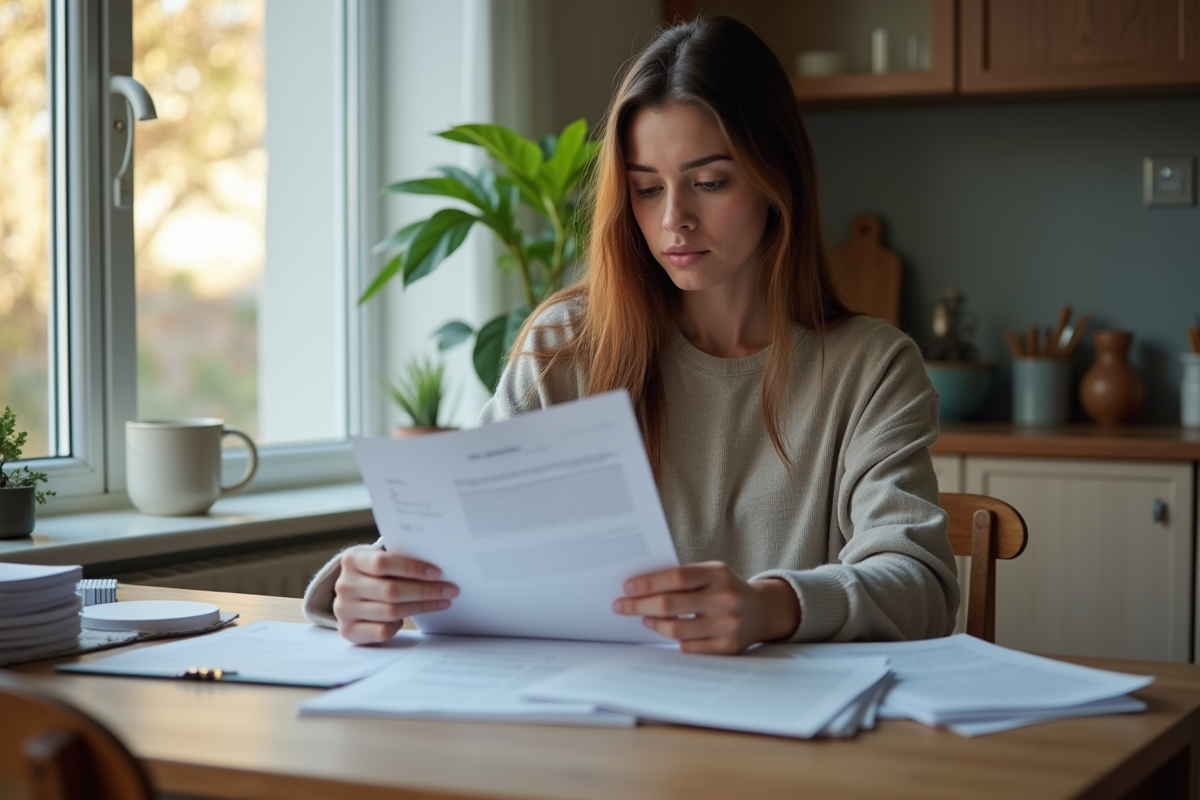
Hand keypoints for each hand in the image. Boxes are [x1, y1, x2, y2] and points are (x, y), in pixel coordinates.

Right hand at [333, 545, 458, 644]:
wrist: (349, 593)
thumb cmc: (374, 573)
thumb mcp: (379, 558)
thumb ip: (399, 560)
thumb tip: (437, 570)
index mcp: (352, 560)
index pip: (383, 563)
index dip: (412, 568)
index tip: (437, 572)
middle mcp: (344, 585)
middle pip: (391, 590)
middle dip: (425, 591)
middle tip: (449, 590)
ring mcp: (344, 609)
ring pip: (390, 612)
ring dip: (421, 607)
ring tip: (442, 602)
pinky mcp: (348, 630)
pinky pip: (381, 631)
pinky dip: (398, 625)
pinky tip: (408, 618)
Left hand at [612, 562, 800, 653]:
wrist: (761, 611)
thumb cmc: (725, 588)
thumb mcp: (711, 574)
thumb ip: (683, 579)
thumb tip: (640, 589)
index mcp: (719, 573)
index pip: (676, 577)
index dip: (648, 584)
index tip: (627, 587)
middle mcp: (725, 598)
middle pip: (670, 604)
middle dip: (639, 605)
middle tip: (621, 606)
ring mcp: (728, 624)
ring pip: (676, 629)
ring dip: (654, 623)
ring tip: (644, 617)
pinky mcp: (728, 647)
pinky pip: (689, 646)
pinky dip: (673, 639)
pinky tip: (666, 630)